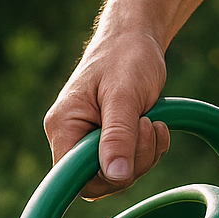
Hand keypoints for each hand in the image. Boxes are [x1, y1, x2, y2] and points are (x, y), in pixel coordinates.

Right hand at [43, 27, 169, 198]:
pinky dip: (147, 151)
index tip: (129, 149)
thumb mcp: (124, 95)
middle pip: (98, 181)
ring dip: (144, 155)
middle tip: (148, 125)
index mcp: (63, 126)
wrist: (136, 36)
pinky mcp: (106, 141)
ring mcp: (87, 141)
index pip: (74, 178)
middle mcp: (69, 137)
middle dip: (132, 161)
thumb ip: (118, 136)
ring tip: (153, 121)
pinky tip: (155, 126)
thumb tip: (115, 177)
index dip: (105, 176)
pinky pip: (126, 165)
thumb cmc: (126, 56)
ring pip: (116, 176)